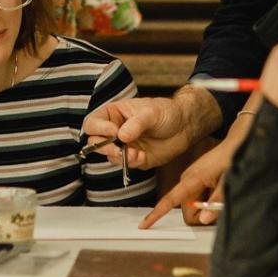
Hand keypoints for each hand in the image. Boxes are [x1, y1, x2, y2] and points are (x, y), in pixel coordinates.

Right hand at [81, 88, 217, 171]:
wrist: (184, 126)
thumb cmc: (166, 112)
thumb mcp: (151, 112)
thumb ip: (136, 123)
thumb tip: (121, 136)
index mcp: (113, 114)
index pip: (93, 122)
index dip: (99, 128)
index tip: (114, 132)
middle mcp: (114, 130)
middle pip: (94, 142)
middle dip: (104, 147)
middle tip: (118, 149)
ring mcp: (123, 146)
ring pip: (109, 156)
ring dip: (120, 157)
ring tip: (136, 153)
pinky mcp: (133, 158)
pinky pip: (125, 164)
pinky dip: (132, 163)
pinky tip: (143, 156)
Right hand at [141, 134, 235, 228]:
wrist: (236, 143)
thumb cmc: (232, 158)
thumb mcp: (228, 181)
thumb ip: (216, 201)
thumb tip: (202, 219)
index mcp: (192, 179)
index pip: (170, 200)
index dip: (157, 214)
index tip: (144, 225)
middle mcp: (187, 179)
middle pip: (187, 211)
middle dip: (201, 215)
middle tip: (220, 205)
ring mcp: (191, 179)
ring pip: (193, 206)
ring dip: (206, 207)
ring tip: (221, 192)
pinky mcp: (195, 180)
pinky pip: (197, 198)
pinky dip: (206, 200)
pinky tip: (218, 189)